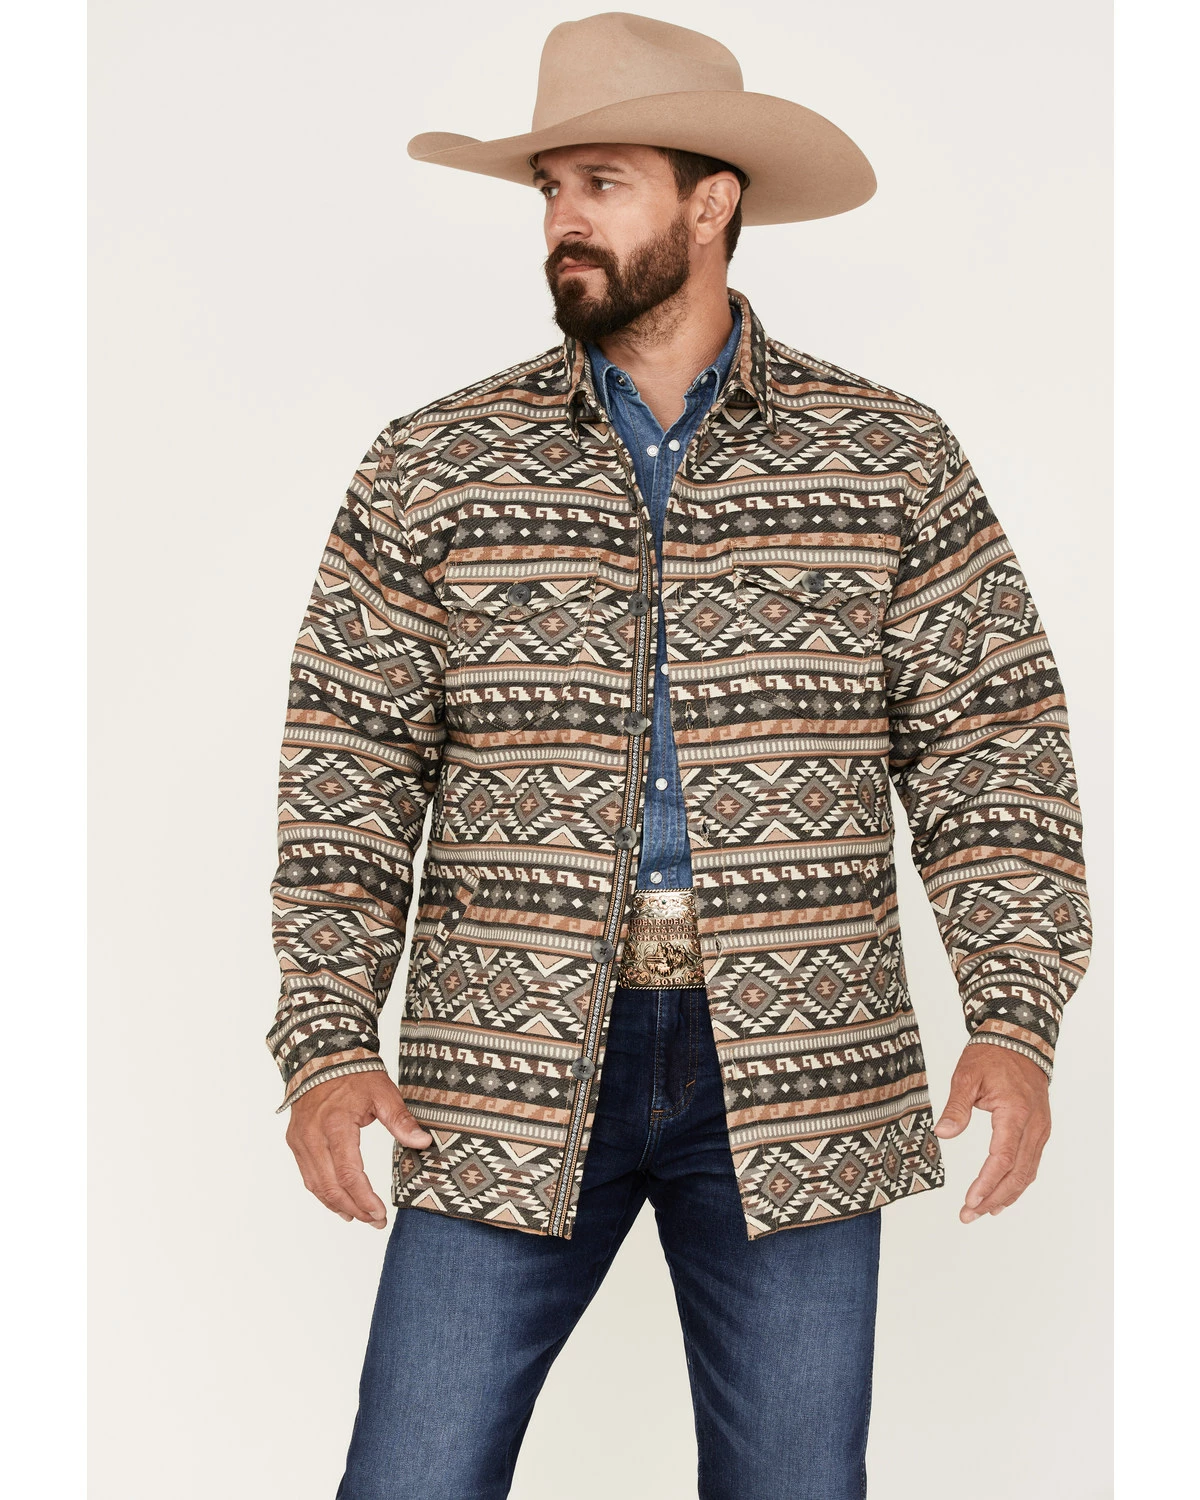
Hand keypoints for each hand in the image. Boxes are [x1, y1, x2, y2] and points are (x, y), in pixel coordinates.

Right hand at [286, 1072, 432, 1227]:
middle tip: (375, 1221)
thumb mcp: (383, 1092)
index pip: (349, 1173)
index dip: (364, 1199)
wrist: (321, 1056)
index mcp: (335, 1125)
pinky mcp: (295, 1141)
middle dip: (354, 1208)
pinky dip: (322, 1192)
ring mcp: (300, 1140)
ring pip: (315, 1185)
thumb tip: (423, 1142)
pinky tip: (338, 1202)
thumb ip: (401, 1120)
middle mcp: (312, 1136)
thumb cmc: (354, 1073)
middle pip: (330, 1186)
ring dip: (337, 1205)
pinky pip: (307, 1175)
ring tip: (359, 1217)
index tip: (380, 1213)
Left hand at [933, 1044, 1050, 1222]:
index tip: (970, 1201)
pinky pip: (1031, 1164)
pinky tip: (1001, 1195)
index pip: (1003, 1158)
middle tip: (968, 1214)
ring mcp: (1040, 1130)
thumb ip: (956, 1106)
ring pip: (1027, 1173)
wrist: (1020, 1040)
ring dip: (1005, 1195)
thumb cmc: (991, 1056)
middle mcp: (1034, 1126)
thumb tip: (944, 1133)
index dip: (987, 1183)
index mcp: (1015, 1113)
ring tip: (982, 1211)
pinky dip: (1016, 1183)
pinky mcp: (1040, 1130)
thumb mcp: (966, 1075)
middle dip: (993, 1198)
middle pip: (1017, 1173)